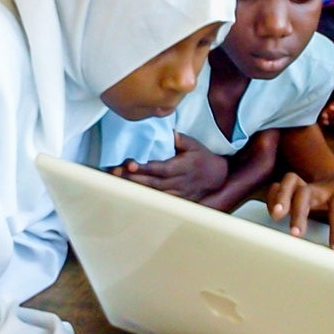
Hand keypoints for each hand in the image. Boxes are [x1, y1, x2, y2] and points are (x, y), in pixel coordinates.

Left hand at [109, 133, 227, 200]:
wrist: (217, 177)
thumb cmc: (202, 158)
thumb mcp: (194, 145)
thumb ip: (180, 139)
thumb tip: (168, 132)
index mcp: (183, 167)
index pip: (161, 168)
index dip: (145, 168)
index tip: (130, 164)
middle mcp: (179, 182)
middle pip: (153, 183)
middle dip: (133, 179)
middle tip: (115, 173)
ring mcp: (177, 193)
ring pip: (154, 193)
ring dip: (135, 188)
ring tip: (117, 183)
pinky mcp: (176, 200)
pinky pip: (159, 200)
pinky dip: (145, 198)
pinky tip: (130, 193)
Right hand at [266, 172, 333, 251]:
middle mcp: (321, 188)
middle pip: (307, 192)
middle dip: (299, 211)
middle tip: (296, 234)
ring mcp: (305, 185)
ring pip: (289, 182)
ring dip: (281, 198)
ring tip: (277, 216)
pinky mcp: (292, 188)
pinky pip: (278, 187)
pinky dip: (272, 198)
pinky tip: (272, 214)